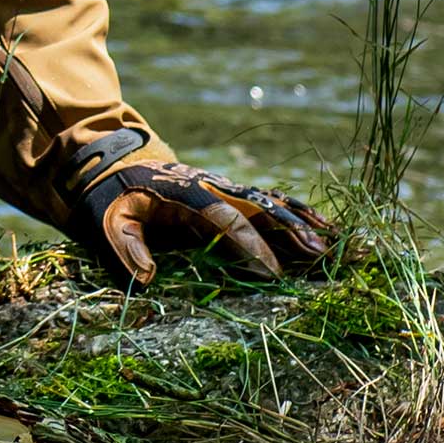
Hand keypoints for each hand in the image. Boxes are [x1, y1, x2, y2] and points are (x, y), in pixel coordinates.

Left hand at [76, 156, 330, 288]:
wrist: (112, 163)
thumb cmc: (110, 198)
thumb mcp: (106, 221)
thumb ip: (125, 248)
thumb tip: (147, 279)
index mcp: (185, 195)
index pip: (224, 221)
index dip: (248, 246)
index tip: (272, 273)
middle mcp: (213, 188)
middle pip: (260, 209)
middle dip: (292, 233)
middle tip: (324, 257)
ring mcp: (224, 189)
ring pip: (272, 205)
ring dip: (304, 224)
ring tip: (338, 244)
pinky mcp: (230, 194)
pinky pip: (269, 204)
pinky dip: (298, 216)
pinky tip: (325, 231)